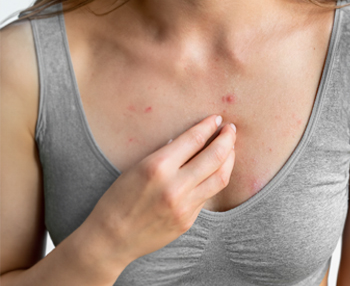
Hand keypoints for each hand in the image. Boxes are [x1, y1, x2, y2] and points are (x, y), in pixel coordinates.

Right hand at [84, 114, 235, 264]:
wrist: (111, 238)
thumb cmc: (119, 198)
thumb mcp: (137, 167)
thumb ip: (166, 155)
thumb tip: (192, 140)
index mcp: (158, 167)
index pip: (194, 139)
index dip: (209, 126)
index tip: (217, 118)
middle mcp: (175, 186)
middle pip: (215, 156)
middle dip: (227, 138)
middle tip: (230, 129)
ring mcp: (185, 206)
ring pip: (221, 178)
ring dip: (229, 159)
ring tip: (230, 148)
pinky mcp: (189, 220)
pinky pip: (208, 195)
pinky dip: (214, 179)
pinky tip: (215, 171)